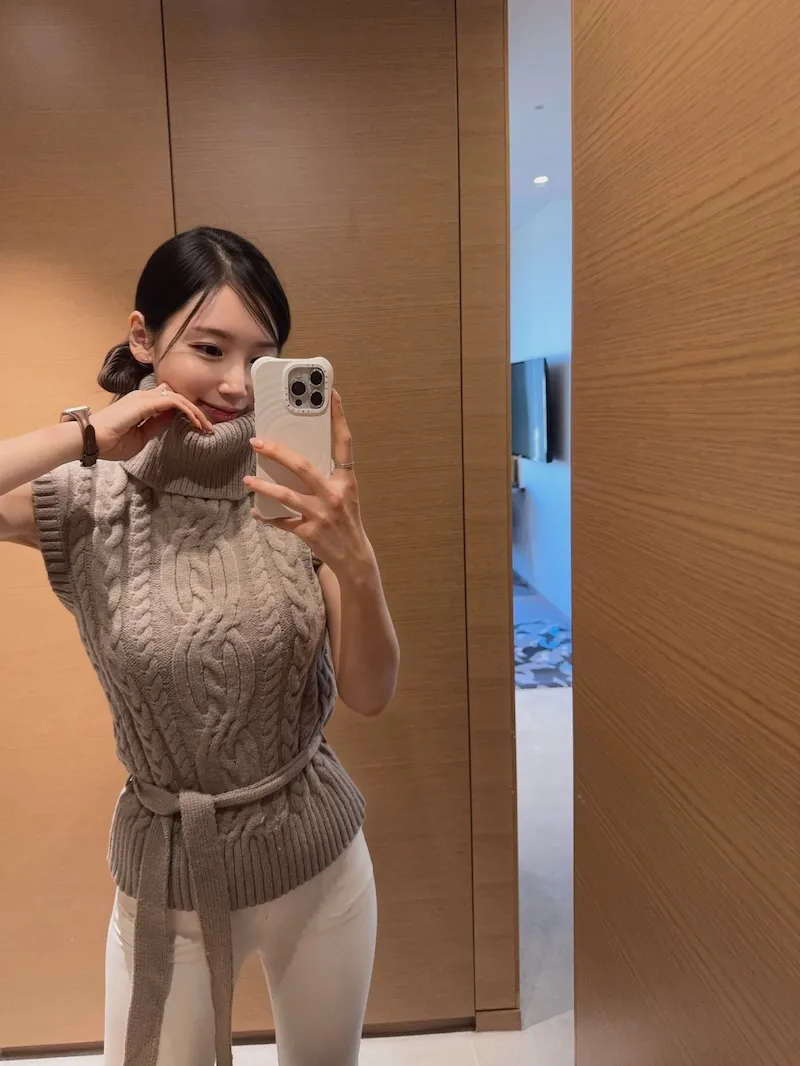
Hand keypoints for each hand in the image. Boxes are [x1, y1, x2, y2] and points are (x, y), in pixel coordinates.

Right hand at [91, 383, 213, 460]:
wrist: (91, 441)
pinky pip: (173, 403)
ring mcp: (144, 398)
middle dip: (196, 412)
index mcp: (140, 404)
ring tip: (207, 427)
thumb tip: (171, 418)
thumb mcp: (141, 437)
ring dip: (195, 412)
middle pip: (176, 398)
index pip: (168, 401)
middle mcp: (143, 397)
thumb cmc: (110, 443)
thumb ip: (156, 426)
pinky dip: (188, 411)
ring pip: (178, 398)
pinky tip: (197, 423)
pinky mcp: (145, 402)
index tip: (200, 427)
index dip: (186, 411)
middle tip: (209, 428)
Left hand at [245, 391, 370, 573]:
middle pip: (303, 466)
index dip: (339, 418)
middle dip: (278, 452)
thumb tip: (297, 453)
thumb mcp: (345, 493)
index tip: (331, 394)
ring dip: (263, 486)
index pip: (344, 443)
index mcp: (346, 481)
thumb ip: (328, 475)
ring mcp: (321, 515)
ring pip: (286, 495)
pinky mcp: (309, 533)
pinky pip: (282, 522)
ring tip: (248, 479)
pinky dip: (267, 516)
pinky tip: (256, 511)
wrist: (354, 557)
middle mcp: (334, 495)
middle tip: (257, 442)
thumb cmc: (347, 519)